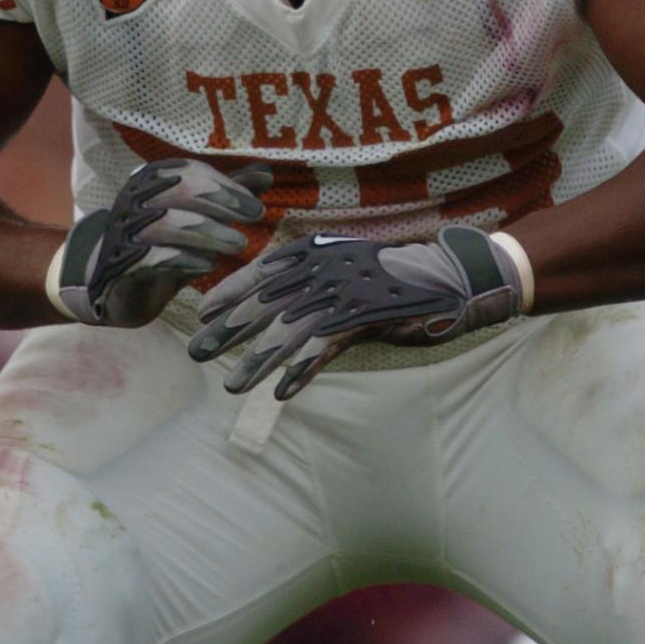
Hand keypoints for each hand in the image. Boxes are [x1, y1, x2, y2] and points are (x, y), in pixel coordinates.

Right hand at [54, 158, 270, 326]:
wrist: (115, 287)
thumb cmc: (163, 246)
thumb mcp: (196, 217)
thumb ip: (226, 195)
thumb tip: (266, 173)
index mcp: (150, 180)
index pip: (189, 170)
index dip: (226, 184)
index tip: (255, 204)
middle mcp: (133, 199)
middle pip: (179, 189)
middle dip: (222, 201)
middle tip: (255, 218)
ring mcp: (123, 231)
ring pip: (167, 223)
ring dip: (209, 232)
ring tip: (239, 244)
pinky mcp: (120, 264)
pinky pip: (152, 257)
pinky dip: (184, 259)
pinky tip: (208, 266)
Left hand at [190, 227, 524, 398]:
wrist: (447, 276)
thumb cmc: (392, 276)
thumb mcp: (345, 268)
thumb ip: (311, 280)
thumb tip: (274, 302)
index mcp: (315, 251)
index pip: (261, 271)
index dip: (230, 292)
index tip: (204, 312)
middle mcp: (323, 268)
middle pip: (266, 303)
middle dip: (229, 330)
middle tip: (197, 352)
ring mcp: (343, 293)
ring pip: (288, 332)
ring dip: (258, 362)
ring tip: (233, 386)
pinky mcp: (363, 318)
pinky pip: (324, 348)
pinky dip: (303, 370)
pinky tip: (283, 392)